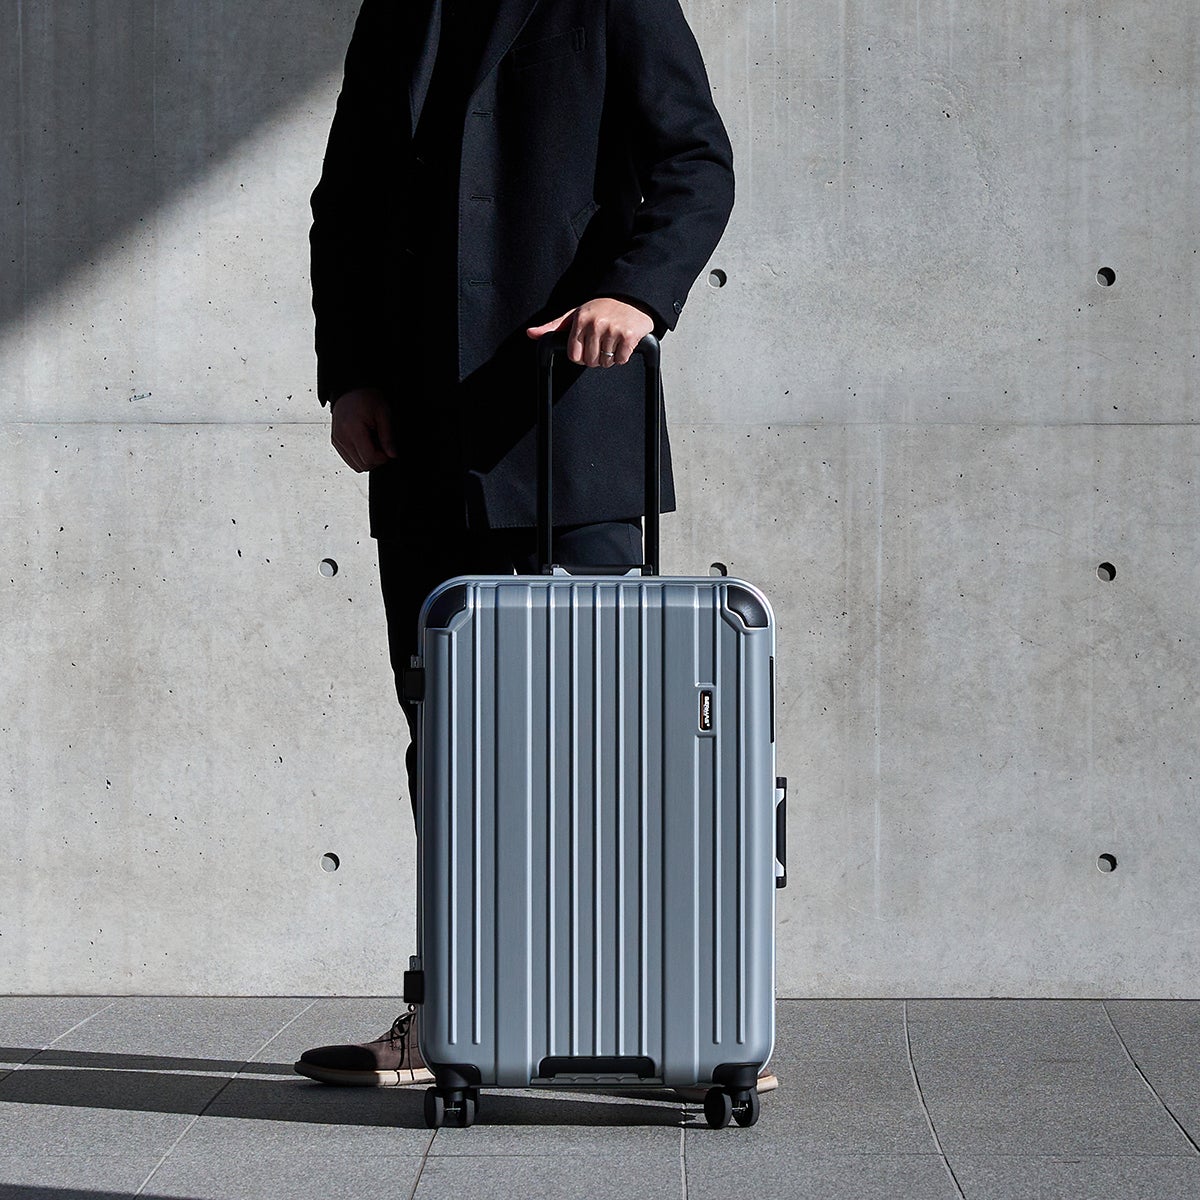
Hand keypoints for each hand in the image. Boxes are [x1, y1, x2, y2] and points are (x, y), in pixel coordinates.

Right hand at [330, 387, 398, 471]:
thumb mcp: (383, 413)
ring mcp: (337, 441)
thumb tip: (392, 455)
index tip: (388, 448)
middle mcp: (341, 438)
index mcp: (352, 429)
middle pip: (362, 465)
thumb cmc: (366, 398)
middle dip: (376, 459)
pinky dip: (360, 457)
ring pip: (356, 466)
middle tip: (382, 445)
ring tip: (373, 443)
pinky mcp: (336, 443)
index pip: (369, 458)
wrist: (350, 390)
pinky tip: (366, 444)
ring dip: (368, 460)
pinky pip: (350, 460)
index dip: (382, 457)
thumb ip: (388, 436)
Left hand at [526, 297, 654, 367]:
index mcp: (580, 319)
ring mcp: (613, 329)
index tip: (587, 348)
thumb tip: (530, 333)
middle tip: (602, 343)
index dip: (581, 357)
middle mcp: (596, 323)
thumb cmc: (601, 308)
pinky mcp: (629, 336)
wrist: (631, 297)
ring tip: (613, 341)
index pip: (574, 356)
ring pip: (606, 362)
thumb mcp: (575, 314)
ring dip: (610, 357)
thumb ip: (553, 326)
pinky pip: (621, 360)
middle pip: (590, 361)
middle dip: (596, 357)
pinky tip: (623, 342)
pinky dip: (623, 356)